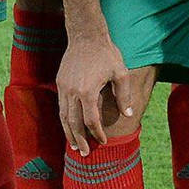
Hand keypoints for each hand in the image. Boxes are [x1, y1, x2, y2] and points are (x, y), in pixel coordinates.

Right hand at [56, 34, 134, 154]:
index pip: (91, 120)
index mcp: (87, 91)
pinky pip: (61, 107)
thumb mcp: (120, 72)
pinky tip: (70, 127)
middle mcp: (72, 92)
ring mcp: (64, 88)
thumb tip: (128, 114)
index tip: (103, 141)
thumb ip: (124, 95)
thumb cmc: (106, 53)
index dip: (97, 133)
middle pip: (74, 123)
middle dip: (80, 139)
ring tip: (75, 145)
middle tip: (85, 153)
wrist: (86, 35)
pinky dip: (65, 120)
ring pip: (64, 117)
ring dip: (69, 133)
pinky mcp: (60, 83)